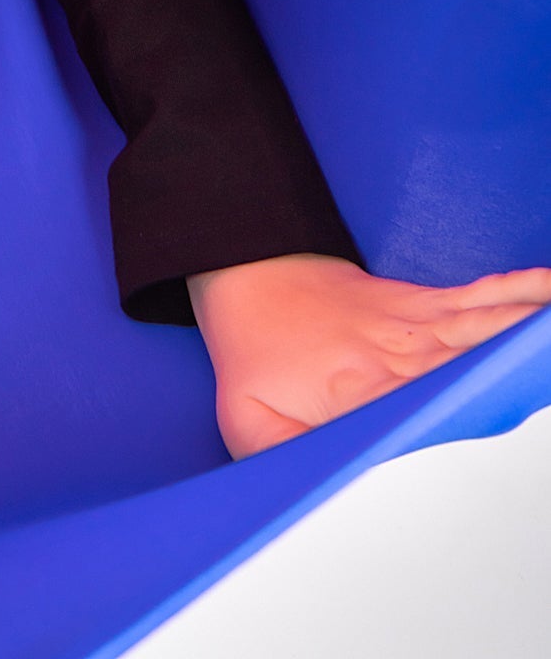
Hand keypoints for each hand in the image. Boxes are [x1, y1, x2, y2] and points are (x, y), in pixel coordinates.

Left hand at [188, 253, 550, 459]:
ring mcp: (411, 323)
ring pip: (483, 331)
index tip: (483, 435)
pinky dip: (515, 296)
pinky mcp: (416, 301)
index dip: (457, 428)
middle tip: (543, 379)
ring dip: (526, 334)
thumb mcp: (247, 417)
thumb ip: (280, 461)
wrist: (245, 268)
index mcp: (363, 388)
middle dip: (508, 382)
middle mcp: (398, 354)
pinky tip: (546, 295)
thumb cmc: (249, 343)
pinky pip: (475, 298)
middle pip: (471, 374)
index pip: (424, 419)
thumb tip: (306, 497)